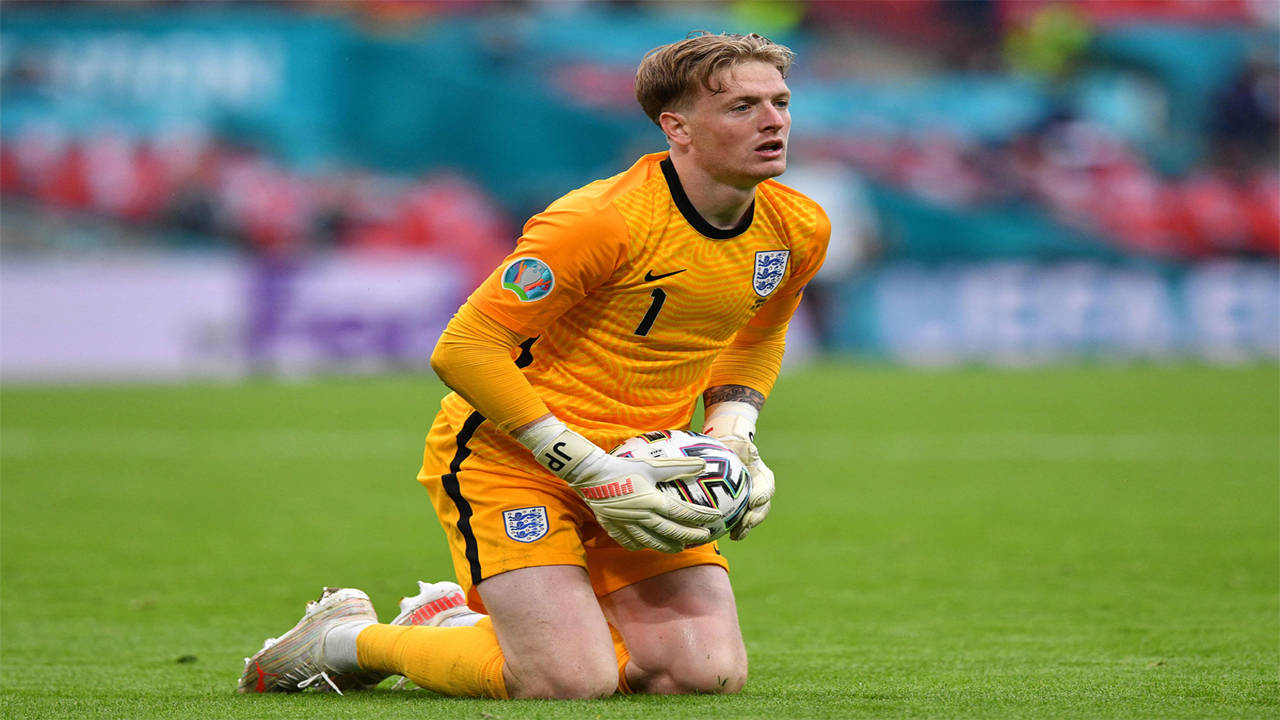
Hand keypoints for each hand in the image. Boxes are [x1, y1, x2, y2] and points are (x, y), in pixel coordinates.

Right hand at [519, 419, 717, 552]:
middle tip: (703, 537)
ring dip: (668, 546)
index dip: (701, 516)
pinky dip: (640, 545)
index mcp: (653, 501)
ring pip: (652, 542)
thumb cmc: (622, 467)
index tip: (714, 517)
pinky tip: (647, 545)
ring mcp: (627, 525)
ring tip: (680, 548)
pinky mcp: (614, 527)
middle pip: (671, 531)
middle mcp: (642, 517)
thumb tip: (702, 464)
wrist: (590, 475)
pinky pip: (630, 542)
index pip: (683, 513)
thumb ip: (678, 467)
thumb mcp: (652, 465)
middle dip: (689, 535)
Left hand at [702, 402, 774, 539]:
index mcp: (763, 477)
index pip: (766, 487)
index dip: (762, 495)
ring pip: (752, 518)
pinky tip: (725, 535)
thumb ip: (746, 448)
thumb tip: (749, 450)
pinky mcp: (739, 509)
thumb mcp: (741, 444)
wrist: (728, 455)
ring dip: (745, 528)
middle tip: (745, 523)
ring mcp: (750, 502)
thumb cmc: (735, 448)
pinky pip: (738, 521)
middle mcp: (760, 492)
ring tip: (736, 535)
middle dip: (755, 518)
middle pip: (761, 508)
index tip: (753, 501)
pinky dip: (733, 529)